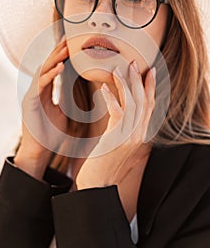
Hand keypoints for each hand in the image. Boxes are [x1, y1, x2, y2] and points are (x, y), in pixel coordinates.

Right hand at [14, 39, 68, 179]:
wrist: (39, 152)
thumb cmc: (50, 134)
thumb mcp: (63, 113)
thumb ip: (67, 99)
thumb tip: (78, 90)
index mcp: (45, 92)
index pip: (53, 69)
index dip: (61, 56)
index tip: (72, 44)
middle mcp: (37, 90)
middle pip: (47, 66)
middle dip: (58, 51)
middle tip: (69, 38)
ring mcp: (32, 95)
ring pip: (43, 71)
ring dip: (55, 59)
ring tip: (66, 47)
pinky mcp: (29, 102)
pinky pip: (40, 85)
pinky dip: (50, 74)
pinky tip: (60, 66)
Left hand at [76, 62, 155, 188]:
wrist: (97, 184)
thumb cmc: (104, 163)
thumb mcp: (117, 144)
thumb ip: (122, 129)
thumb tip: (120, 112)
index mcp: (140, 134)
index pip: (150, 106)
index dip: (151, 87)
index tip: (149, 71)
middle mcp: (138, 134)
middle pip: (144, 102)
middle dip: (140, 81)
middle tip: (134, 63)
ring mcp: (129, 136)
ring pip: (133, 104)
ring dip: (125, 85)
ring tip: (117, 69)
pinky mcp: (116, 138)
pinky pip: (117, 112)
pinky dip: (111, 98)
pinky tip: (104, 88)